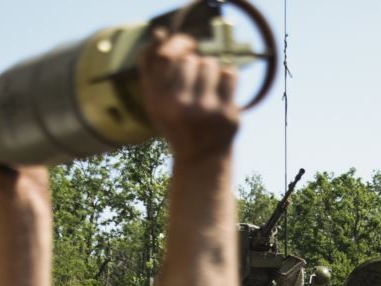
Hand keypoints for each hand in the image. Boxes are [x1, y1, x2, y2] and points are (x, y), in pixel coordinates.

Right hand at [138, 31, 239, 162]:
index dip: (177, 43)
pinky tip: (222, 90)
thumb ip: (150, 67)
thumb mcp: (155, 100)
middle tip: (196, 80)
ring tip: (208, 86)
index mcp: (158, 101)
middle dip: (194, 63)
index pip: (164, 56)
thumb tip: (160, 32)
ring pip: (210, 64)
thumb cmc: (176, 122)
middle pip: (189, 59)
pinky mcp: (227, 113)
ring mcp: (205, 110)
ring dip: (211, 69)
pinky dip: (227, 78)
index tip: (185, 46)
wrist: (201, 157)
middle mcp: (179, 106)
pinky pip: (230, 74)